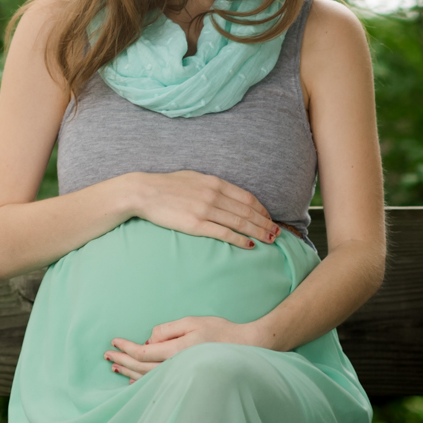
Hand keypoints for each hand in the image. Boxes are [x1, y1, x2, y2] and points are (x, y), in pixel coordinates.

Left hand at [104, 316, 267, 381]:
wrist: (245, 350)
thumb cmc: (220, 332)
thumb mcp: (193, 322)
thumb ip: (168, 329)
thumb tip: (149, 338)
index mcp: (177, 351)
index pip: (143, 352)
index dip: (126, 348)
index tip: (114, 342)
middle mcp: (176, 367)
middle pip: (141, 367)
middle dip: (122, 360)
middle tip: (107, 355)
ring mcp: (180, 376)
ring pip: (147, 378)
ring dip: (128, 372)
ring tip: (114, 366)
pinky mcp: (184, 380)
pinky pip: (158, 384)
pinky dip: (142, 383)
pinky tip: (133, 382)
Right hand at [124, 170, 280, 248]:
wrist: (144, 192)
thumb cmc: (167, 185)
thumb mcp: (193, 178)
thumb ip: (212, 185)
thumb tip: (226, 193)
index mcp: (214, 182)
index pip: (247, 197)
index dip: (261, 209)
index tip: (269, 218)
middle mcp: (213, 195)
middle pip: (247, 211)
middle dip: (265, 223)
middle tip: (278, 233)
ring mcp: (205, 210)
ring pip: (240, 223)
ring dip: (258, 232)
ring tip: (270, 240)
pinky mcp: (196, 224)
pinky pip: (224, 233)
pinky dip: (239, 240)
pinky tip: (249, 245)